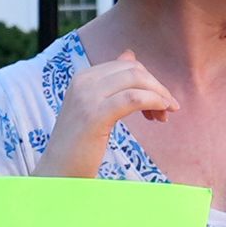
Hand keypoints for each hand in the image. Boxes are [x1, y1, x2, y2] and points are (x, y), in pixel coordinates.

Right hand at [40, 53, 176, 174]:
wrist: (57, 172)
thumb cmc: (78, 146)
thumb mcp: (94, 107)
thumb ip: (112, 82)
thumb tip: (129, 55)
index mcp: (83, 77)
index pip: (126, 65)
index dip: (148, 81)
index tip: (158, 102)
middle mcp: (83, 81)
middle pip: (133, 70)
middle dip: (156, 87)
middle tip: (167, 109)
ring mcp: (87, 97)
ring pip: (136, 80)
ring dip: (159, 95)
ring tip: (166, 114)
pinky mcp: (95, 115)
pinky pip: (133, 98)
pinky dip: (153, 102)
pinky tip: (160, 114)